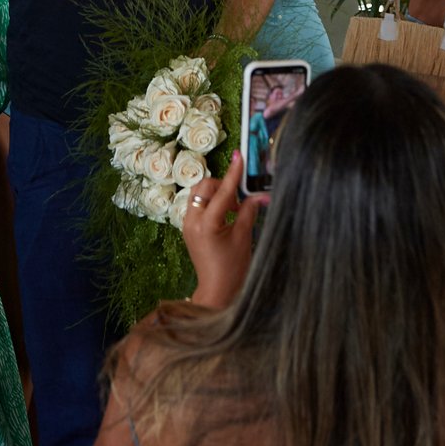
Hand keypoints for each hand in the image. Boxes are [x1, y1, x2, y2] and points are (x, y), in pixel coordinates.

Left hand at [182, 150, 265, 308]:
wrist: (217, 290)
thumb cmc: (233, 268)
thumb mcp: (244, 237)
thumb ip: (249, 211)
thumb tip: (258, 194)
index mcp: (206, 223)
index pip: (222, 191)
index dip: (233, 172)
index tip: (239, 155)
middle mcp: (192, 221)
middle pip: (205, 186)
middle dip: (223, 185)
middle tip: (239, 199)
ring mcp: (187, 224)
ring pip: (199, 194)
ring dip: (216, 193)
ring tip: (233, 208)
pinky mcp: (188, 228)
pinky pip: (197, 205)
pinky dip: (211, 203)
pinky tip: (225, 215)